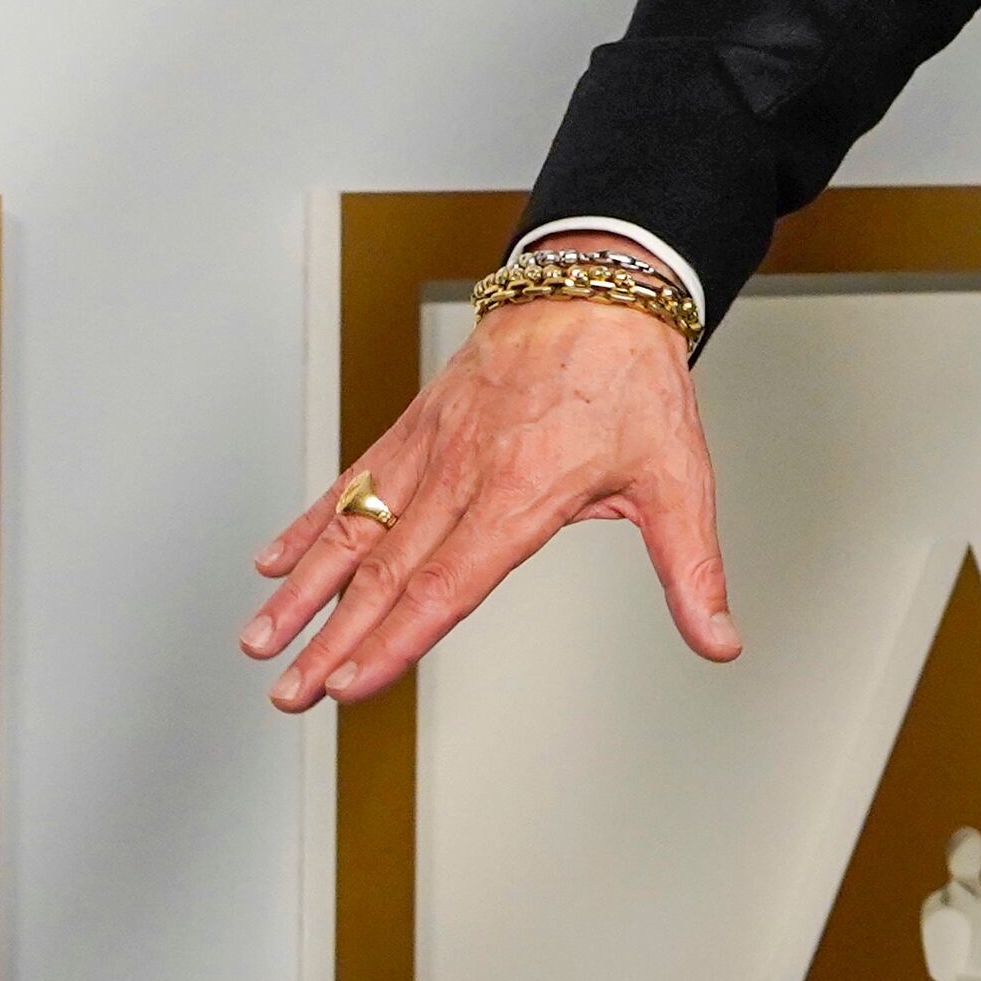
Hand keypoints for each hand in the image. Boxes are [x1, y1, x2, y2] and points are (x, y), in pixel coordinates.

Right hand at [240, 249, 736, 711]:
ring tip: (261, 640)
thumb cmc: (637, 380)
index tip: (350, 685)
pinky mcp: (418, 424)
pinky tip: (276, 561)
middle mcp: (464, 472)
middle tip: (288, 695)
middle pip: (386, 571)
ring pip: (355, 527)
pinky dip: (312, 522)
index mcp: (522, 493)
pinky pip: (356, 480)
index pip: (447, 584)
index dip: (394, 640)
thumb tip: (720, 640)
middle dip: (331, 640)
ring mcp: (432, 446)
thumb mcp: (680, 478)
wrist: (600, 285)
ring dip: (304, 591)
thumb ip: (692, 570)